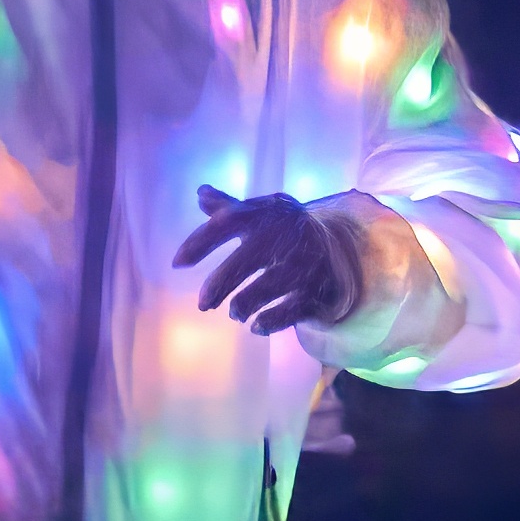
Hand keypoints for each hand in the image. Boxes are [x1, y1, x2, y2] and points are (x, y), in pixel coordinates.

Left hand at [178, 186, 355, 335]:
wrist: (342, 251)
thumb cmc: (287, 233)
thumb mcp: (264, 216)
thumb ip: (230, 208)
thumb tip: (200, 193)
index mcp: (270, 214)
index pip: (230, 220)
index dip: (202, 240)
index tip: (178, 262)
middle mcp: (289, 235)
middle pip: (248, 258)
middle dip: (221, 282)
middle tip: (202, 304)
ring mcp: (306, 264)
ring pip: (269, 286)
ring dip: (245, 303)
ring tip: (235, 312)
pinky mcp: (319, 290)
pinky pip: (293, 310)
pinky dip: (271, 321)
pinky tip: (256, 327)